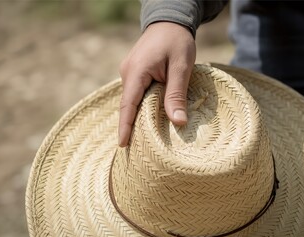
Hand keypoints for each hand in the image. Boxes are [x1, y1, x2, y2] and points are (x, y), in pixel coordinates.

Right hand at [118, 22, 195, 146]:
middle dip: (129, 126)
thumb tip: (178, 122)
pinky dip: (139, 106)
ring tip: (140, 138)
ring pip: (131, 100)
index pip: (128, 105)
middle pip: (127, 105)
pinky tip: (146, 118)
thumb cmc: (176, 41)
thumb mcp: (181, 66)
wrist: (169, 20)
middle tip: (133, 149)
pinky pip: (135, 93)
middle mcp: (128, 73)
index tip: (122, 145)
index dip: (125, 126)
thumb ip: (177, 93)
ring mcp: (129, 72)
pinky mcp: (135, 72)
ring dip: (135, 117)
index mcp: (137, 72)